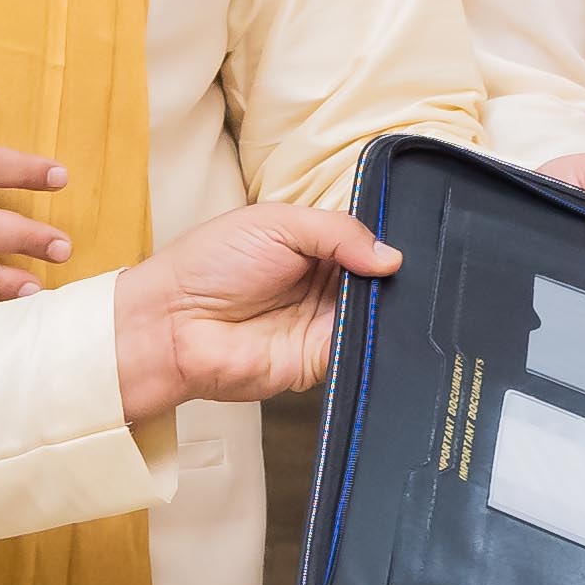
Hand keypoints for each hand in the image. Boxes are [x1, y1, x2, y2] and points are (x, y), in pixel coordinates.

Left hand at [110, 201, 399, 414]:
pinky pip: (362, 351)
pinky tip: (378, 323)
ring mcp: (324, 323)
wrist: (173, 324)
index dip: (386, 240)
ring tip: (391, 292)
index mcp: (313, 246)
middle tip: (403, 268)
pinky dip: (375, 340)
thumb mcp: (276, 223)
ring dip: (388, 307)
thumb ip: (337, 231)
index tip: (411, 237)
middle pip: (379, 279)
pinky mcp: (322, 361)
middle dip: (393, 274)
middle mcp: (324, 284)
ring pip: (378, 315)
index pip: (365, 241)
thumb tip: (391, 257)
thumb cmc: (209, 265)